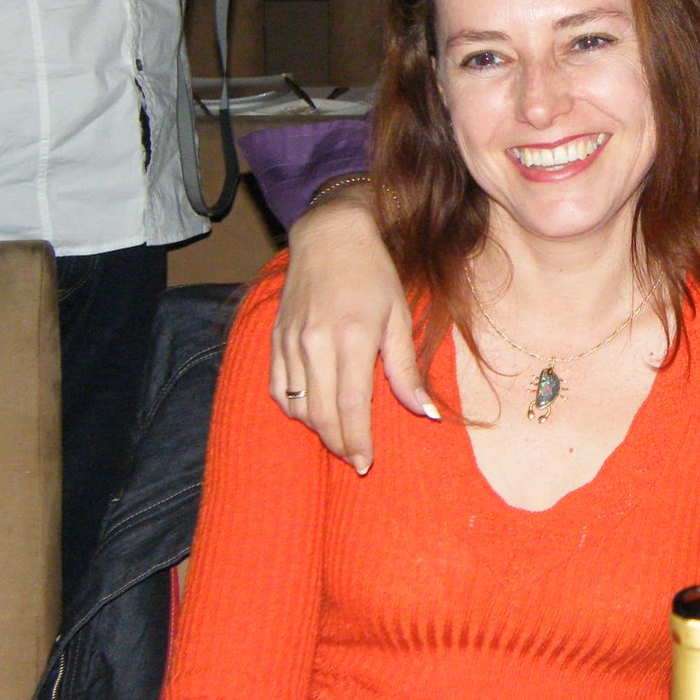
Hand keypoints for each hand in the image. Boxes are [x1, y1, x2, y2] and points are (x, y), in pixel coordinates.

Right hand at [270, 187, 433, 473]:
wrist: (329, 237)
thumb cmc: (373, 274)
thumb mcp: (399, 318)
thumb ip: (407, 370)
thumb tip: (426, 413)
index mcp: (352, 338)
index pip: (350, 406)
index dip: (357, 440)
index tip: (366, 463)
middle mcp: (315, 343)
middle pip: (320, 414)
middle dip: (338, 443)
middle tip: (355, 458)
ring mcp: (289, 342)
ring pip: (297, 406)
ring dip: (317, 429)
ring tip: (339, 436)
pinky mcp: (274, 339)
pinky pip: (278, 389)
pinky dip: (294, 408)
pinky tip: (312, 412)